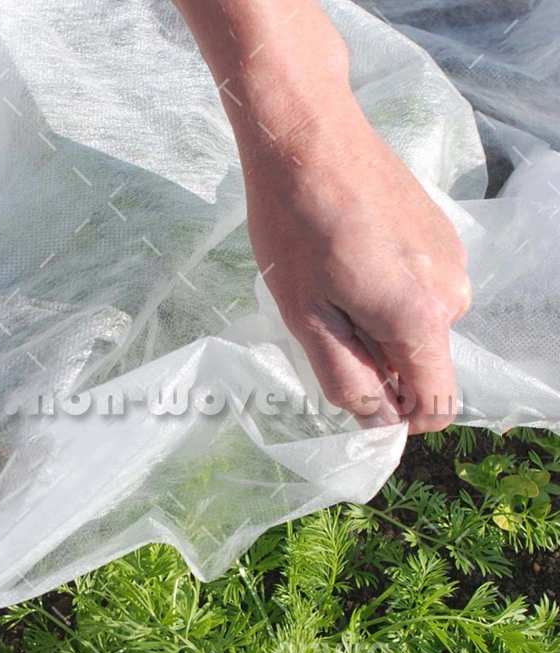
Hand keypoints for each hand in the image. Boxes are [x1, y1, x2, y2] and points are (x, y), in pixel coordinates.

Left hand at [239, 99, 470, 433]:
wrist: (308, 134)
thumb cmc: (295, 229)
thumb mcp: (307, 319)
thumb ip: (347, 379)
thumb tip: (380, 422)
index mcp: (423, 320)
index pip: (436, 403)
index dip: (398, 418)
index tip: (355, 398)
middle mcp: (454, 292)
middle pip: (420, 362)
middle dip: (375, 360)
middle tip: (322, 318)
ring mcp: (452, 257)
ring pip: (416, 325)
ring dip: (376, 323)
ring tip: (330, 281)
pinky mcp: (439, 233)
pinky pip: (418, 289)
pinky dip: (385, 291)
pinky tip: (348, 257)